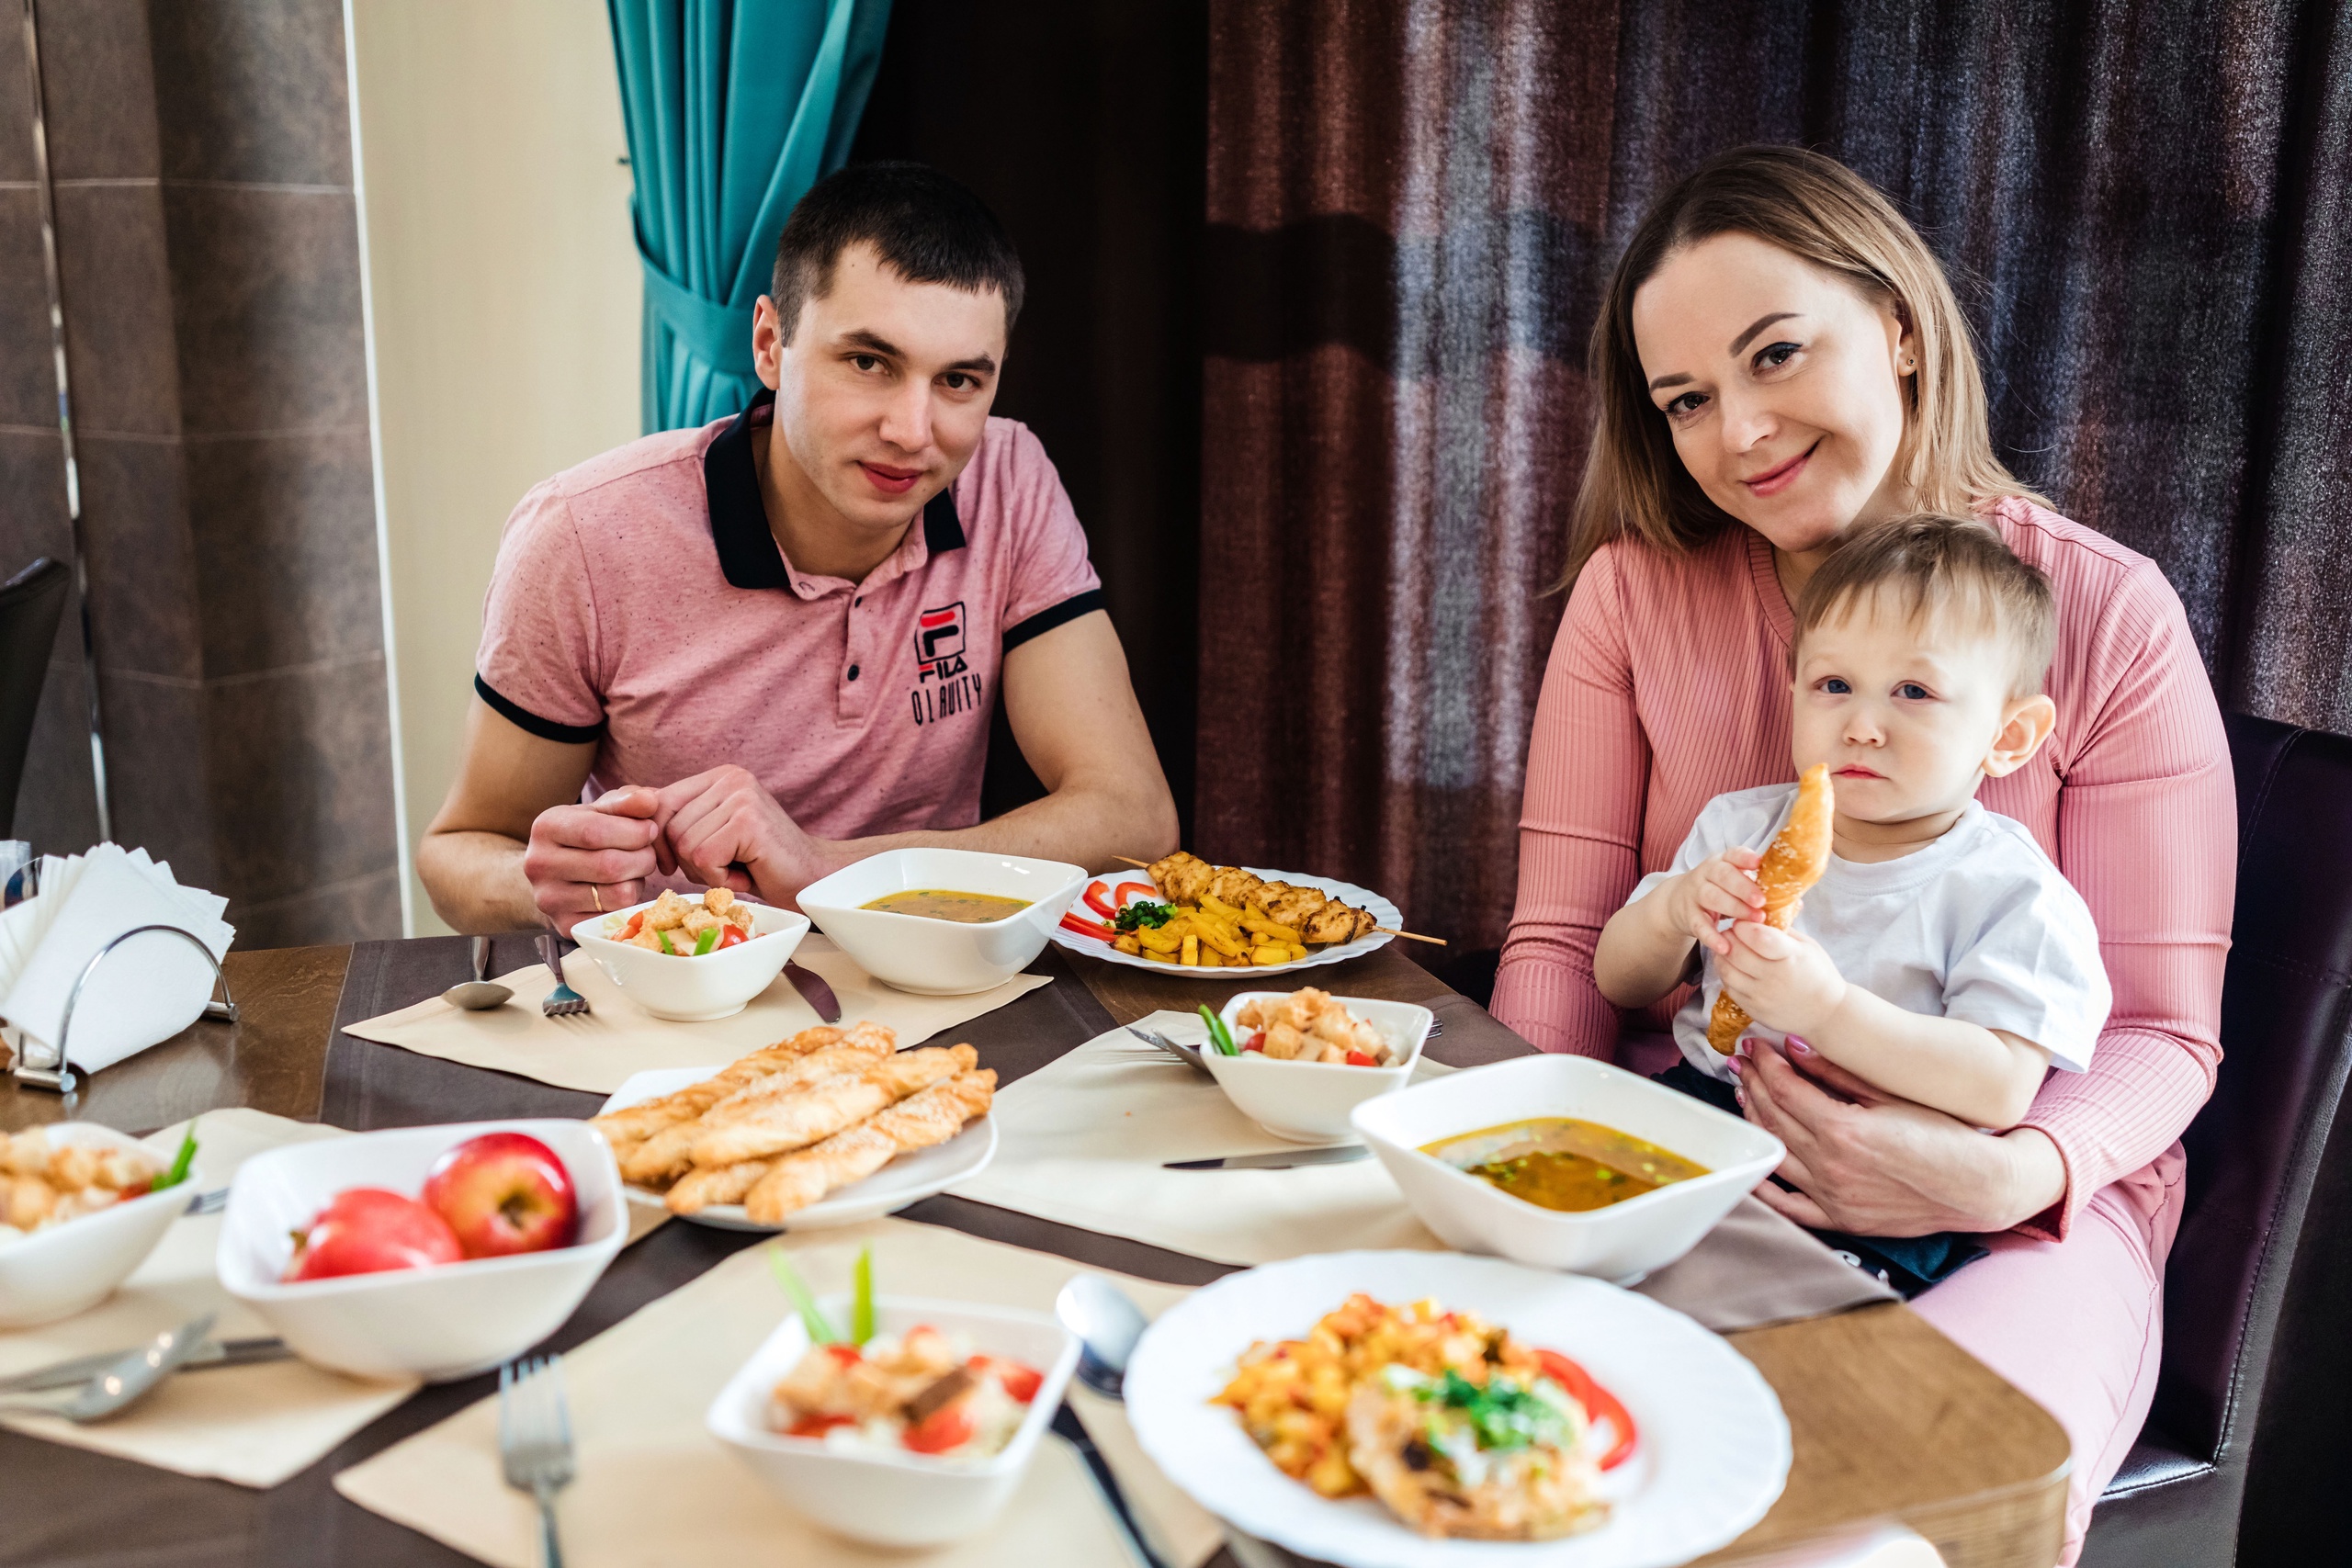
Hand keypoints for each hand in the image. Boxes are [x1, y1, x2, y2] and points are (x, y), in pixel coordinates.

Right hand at [520, 789, 662, 928]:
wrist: (553, 871)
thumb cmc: (585, 833)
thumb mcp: (601, 809)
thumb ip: (627, 801)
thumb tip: (649, 801)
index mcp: (546, 827)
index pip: (595, 832)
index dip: (634, 831)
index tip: (650, 829)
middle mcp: (539, 864)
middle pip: (610, 866)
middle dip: (643, 857)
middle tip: (648, 852)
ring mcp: (549, 899)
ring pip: (618, 894)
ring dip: (639, 881)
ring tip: (634, 870)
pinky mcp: (565, 926)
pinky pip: (616, 917)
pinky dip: (629, 903)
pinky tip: (621, 888)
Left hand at [653, 765, 839, 906]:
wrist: (812, 879)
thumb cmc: (760, 864)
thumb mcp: (713, 833)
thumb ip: (680, 819)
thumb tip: (623, 803)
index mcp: (720, 776)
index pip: (659, 802)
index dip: (659, 840)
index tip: (673, 862)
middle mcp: (730, 778)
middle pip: (668, 827)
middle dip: (686, 860)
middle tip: (722, 866)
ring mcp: (741, 797)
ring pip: (684, 845)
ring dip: (706, 871)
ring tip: (737, 868)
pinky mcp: (748, 821)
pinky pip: (704, 858)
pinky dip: (720, 877)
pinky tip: (746, 873)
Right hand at [1662, 848, 1764, 956]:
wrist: (1679, 902)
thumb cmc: (1720, 892)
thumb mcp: (1736, 885)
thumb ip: (1761, 891)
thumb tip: (1796, 904)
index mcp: (1723, 862)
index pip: (1733, 854)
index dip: (1745, 858)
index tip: (1759, 863)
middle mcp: (1707, 874)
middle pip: (1723, 875)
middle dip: (1743, 887)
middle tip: (1761, 901)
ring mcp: (1695, 894)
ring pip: (1712, 897)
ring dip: (1734, 908)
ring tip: (1755, 920)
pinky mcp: (1688, 915)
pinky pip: (1699, 925)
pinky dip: (1712, 937)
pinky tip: (1725, 947)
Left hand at [1717, 921, 1845, 1036]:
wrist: (1826, 1013)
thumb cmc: (1818, 974)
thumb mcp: (1807, 946)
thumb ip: (1782, 930)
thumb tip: (1758, 912)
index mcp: (1791, 957)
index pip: (1758, 937)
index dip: (1744, 926)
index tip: (1743, 922)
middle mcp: (1774, 978)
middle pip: (1736, 951)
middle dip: (1729, 937)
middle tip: (1732, 933)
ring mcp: (1761, 996)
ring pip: (1726, 970)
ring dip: (1723, 955)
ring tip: (1730, 948)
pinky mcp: (1753, 1009)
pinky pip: (1729, 987)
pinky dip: (1727, 974)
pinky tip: (1735, 967)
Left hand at [1729, 1040, 2065, 1235]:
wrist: (1979, 1186)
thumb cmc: (1942, 1134)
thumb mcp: (1890, 1094)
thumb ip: (1838, 1073)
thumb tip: (1795, 1046)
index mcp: (1842, 1130)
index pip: (1785, 1089)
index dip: (1766, 1064)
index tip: (1756, 1048)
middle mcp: (1831, 1167)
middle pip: (1774, 1118)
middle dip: (1755, 1085)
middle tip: (1744, 1064)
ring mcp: (1833, 1198)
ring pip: (1776, 1154)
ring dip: (1757, 1122)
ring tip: (1747, 1096)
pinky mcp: (1841, 1220)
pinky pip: (1789, 1206)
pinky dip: (1765, 1185)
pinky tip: (1753, 1162)